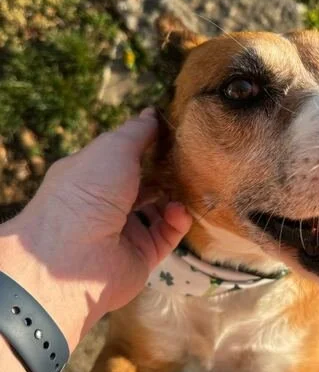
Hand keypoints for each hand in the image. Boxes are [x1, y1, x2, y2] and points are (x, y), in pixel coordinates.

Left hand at [0, 109, 190, 350]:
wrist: (74, 257)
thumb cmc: (88, 191)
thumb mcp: (112, 148)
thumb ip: (137, 132)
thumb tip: (152, 114)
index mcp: (91, 174)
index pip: (123, 156)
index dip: (147, 144)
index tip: (174, 133)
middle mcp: (105, 203)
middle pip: (144, 182)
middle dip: (167, 170)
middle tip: (191, 158)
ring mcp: (123, 230)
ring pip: (159, 208)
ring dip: (177, 195)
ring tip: (191, 184)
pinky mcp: (142, 255)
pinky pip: (167, 234)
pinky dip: (178, 220)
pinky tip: (179, 210)